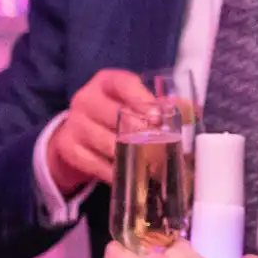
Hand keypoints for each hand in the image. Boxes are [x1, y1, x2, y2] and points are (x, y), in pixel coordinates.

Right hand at [48, 69, 154, 193]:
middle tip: (162, 145)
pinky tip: (131, 175)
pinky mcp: (69, 148)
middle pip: (115, 115)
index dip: (141, 99)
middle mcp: (86, 99)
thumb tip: (189, 109)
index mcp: (106, 82)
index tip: (157, 116)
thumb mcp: (135, 102)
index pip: (123, 84)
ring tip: (154, 165)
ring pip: (107, 142)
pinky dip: (116, 172)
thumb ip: (161, 105)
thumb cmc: (117, 112)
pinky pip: (96, 164)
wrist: (79, 131)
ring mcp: (75, 124)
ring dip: (132, 155)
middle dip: (141, 132)